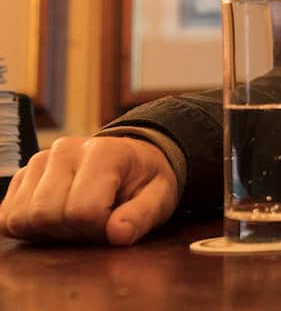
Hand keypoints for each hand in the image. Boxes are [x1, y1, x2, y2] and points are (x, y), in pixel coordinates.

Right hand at [0, 136, 178, 244]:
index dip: (98, 230)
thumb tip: (118, 234)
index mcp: (105, 152)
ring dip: (49, 232)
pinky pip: (7, 218)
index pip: (82, 211)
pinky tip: (56, 220)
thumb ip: (143, 216)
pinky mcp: (21, 177)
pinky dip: (29, 229)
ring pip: (21, 218)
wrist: (129, 160)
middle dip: (72, 232)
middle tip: (95, 224)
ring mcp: (39, 161)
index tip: (114, 222)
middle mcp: (66, 150)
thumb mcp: (161, 197)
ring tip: (77, 221)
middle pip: (46, 215)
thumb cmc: (144, 181)